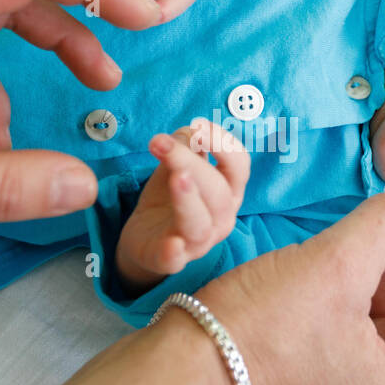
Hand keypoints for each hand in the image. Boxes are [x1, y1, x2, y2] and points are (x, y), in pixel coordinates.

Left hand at [116, 119, 248, 292]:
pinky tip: (171, 243)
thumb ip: (187, 145)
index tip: (197, 124)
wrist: (145, 238)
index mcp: (228, 192)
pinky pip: (175, 259)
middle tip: (161, 142)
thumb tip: (191, 131)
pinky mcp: (170, 260)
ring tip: (177, 177)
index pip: (239, 166)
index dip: (223, 143)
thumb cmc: (168, 198)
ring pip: (201, 223)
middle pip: (218, 191)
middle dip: (192, 162)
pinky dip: (174, 252)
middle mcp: (221, 218)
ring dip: (189, 199)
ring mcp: (197, 243)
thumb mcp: (177, 165)